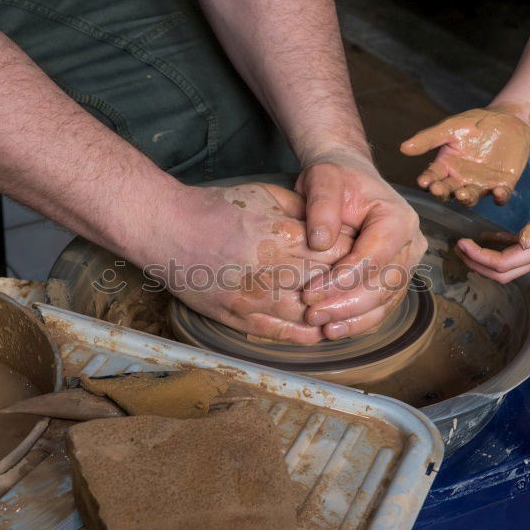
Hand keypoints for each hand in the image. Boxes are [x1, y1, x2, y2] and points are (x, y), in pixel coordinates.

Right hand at [153, 183, 353, 343]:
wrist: (167, 229)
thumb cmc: (217, 209)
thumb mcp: (265, 194)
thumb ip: (301, 209)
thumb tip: (335, 223)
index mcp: (281, 234)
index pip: (336, 250)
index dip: (354, 255)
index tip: (362, 256)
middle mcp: (271, 268)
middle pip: (327, 283)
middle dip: (348, 286)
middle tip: (362, 287)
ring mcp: (254, 296)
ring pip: (308, 314)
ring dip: (331, 316)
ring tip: (344, 313)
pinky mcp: (237, 315)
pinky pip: (279, 332)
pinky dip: (304, 335)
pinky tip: (318, 330)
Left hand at [295, 148, 427, 339]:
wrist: (346, 179)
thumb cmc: (335, 177)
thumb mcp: (323, 177)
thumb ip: (322, 204)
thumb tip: (320, 242)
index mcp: (398, 218)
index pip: (374, 257)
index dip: (342, 280)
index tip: (310, 292)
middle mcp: (410, 243)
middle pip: (383, 285)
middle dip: (346, 304)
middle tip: (312, 314)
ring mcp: (406, 264)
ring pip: (384, 301)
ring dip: (352, 318)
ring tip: (321, 327)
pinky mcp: (395, 278)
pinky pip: (381, 307)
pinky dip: (359, 321)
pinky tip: (334, 329)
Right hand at [400, 104, 529, 205]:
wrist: (509, 121)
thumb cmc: (476, 124)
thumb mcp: (451, 127)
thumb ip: (429, 138)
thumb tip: (403, 148)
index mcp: (446, 166)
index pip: (433, 177)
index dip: (427, 180)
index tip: (423, 181)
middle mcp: (461, 180)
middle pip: (448, 191)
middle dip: (442, 192)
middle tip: (438, 189)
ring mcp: (481, 185)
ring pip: (470, 198)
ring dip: (466, 198)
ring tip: (462, 194)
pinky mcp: (502, 186)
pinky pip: (500, 197)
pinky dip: (499, 197)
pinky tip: (498, 192)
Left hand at [455, 189, 529, 282]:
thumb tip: (520, 240)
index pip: (501, 263)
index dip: (477, 257)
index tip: (461, 243)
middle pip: (501, 272)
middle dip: (476, 264)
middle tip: (458, 249)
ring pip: (510, 264)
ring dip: (486, 258)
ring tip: (468, 245)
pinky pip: (520, 250)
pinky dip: (502, 246)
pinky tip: (494, 236)